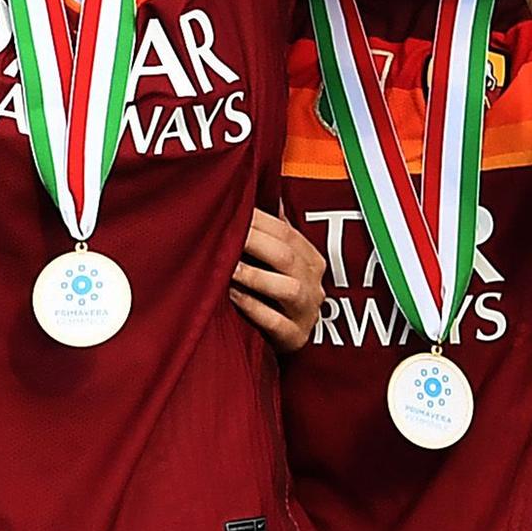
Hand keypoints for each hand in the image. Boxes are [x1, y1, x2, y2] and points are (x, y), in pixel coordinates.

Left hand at [230, 207, 322, 352]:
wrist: (278, 341)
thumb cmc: (269, 294)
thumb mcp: (273, 262)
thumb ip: (267, 232)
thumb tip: (252, 188)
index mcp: (310, 260)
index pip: (286, 232)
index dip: (256, 219)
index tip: (225, 206)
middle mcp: (314, 285)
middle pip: (286, 257)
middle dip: (251, 241)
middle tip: (218, 231)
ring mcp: (307, 313)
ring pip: (289, 289)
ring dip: (254, 276)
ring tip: (226, 267)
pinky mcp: (295, 339)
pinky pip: (277, 323)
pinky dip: (254, 308)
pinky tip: (232, 296)